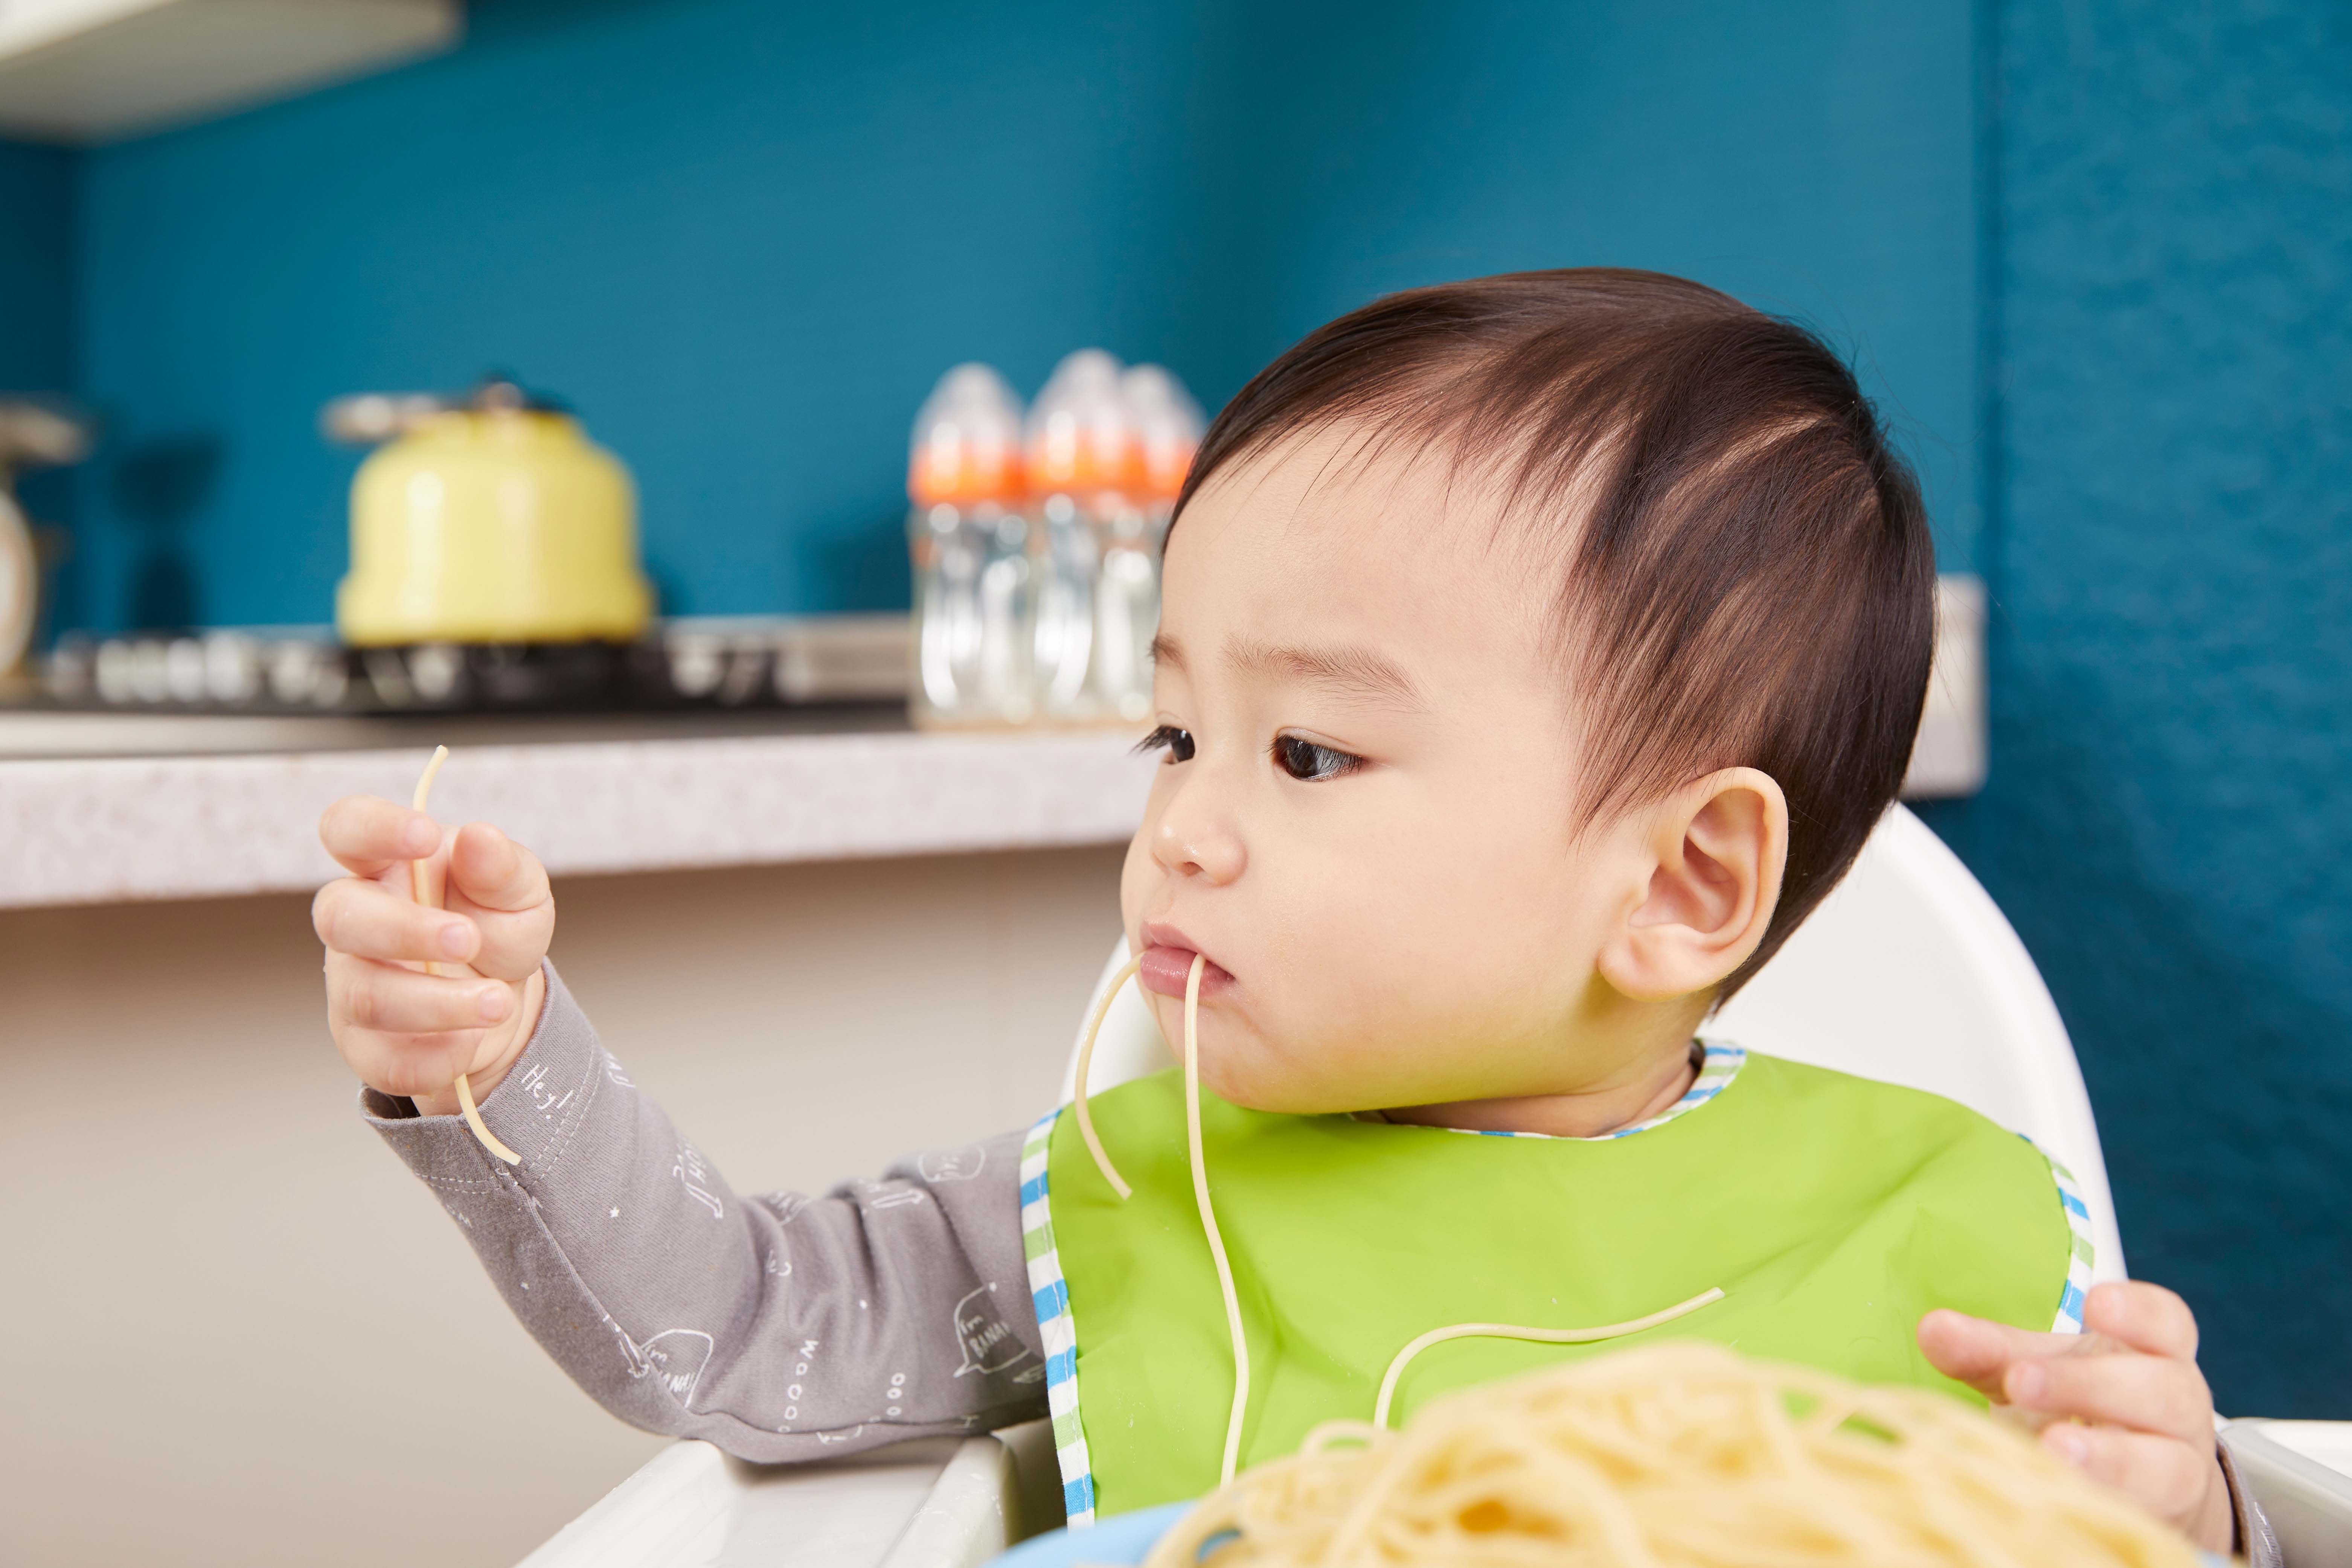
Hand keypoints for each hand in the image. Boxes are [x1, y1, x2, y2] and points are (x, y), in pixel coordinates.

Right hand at [314, 795, 553, 1116]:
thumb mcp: (519, 891)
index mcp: (387, 865)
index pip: (348, 828)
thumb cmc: (497, 927)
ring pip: (368, 996)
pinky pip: (384, 1059)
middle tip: (469, 940)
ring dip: (439, 1003)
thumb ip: (502, 866)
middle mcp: (356, 921)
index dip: (374, 827)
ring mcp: (352, 983)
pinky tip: (473, 1040)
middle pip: (340, 917)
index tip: (425, 835)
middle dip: (406, 930)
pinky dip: (438, 1054)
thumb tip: (479, 837)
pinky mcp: (364, 1044)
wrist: (502, 1002)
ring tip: (498, 1002)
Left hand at [1918, 1282, 2231, 1550]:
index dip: (2139, 1312)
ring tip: (2052, 1449)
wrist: (2128, 1486)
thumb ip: (1988, 1350)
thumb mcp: (2036, 1368)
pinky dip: (2101, 1506)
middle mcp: (2177, 1408)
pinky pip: (2146, 1519)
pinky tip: (2058, 1498)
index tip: (2095, 1302)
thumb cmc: (2076, 1405)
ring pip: (2166, 1464)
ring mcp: (2179, 1470)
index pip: (2167, 1323)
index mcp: (2153, 1353)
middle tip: (2021, 1381)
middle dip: (2088, 1384)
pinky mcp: (2161, 1521)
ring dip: (2108, 1458)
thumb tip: (1932, 1328)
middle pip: (2162, 1390)